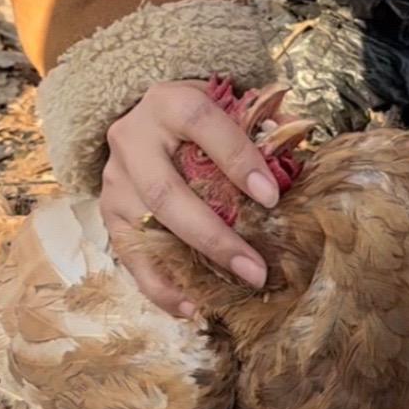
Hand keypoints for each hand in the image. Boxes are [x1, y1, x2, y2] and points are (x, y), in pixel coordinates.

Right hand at [101, 80, 280, 316]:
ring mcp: (115, 177)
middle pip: (166, 192)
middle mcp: (132, 137)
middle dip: (214, 237)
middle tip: (256, 270)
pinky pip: (130, 255)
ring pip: (146, 227)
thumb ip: (262, 124)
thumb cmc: (203, 116)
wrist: (149, 116)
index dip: (237, 159)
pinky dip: (159, 285)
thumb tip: (299, 145)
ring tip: (228, 294)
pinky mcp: (108, 210)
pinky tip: (190, 307)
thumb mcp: (228, 105)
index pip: (202, 125)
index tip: (272, 197)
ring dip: (189, 268)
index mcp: (168, 101)